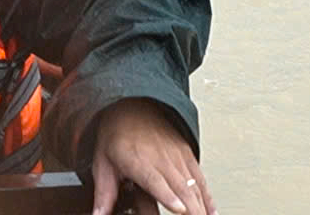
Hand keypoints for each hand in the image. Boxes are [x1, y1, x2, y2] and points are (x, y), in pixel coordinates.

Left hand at [92, 99, 214, 214]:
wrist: (131, 106)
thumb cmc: (116, 135)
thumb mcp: (102, 163)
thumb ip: (104, 193)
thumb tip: (98, 214)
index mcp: (136, 160)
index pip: (154, 180)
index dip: (167, 195)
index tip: (179, 209)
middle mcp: (159, 158)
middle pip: (180, 187)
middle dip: (191, 209)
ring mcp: (176, 156)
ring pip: (193, 185)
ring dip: (201, 206)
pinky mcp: (187, 155)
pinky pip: (201, 179)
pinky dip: (208, 197)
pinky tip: (211, 213)